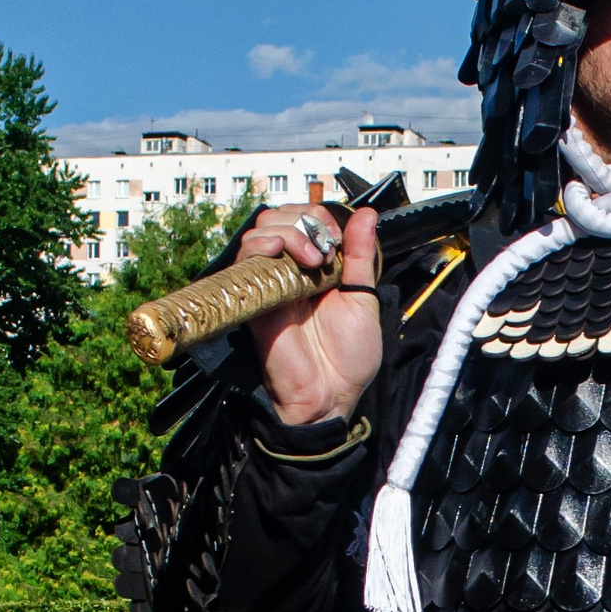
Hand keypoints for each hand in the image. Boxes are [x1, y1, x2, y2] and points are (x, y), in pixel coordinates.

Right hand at [241, 205, 382, 426]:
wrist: (329, 397)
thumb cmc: (349, 359)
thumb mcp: (363, 298)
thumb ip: (362, 256)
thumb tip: (366, 214)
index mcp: (316, 269)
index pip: (306, 219)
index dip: (321, 218)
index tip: (340, 242)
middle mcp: (291, 271)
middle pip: (280, 216)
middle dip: (305, 218)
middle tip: (326, 249)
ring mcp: (271, 282)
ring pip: (261, 229)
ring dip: (288, 230)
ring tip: (311, 259)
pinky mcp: (254, 297)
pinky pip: (244, 257)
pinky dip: (262, 244)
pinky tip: (284, 255)